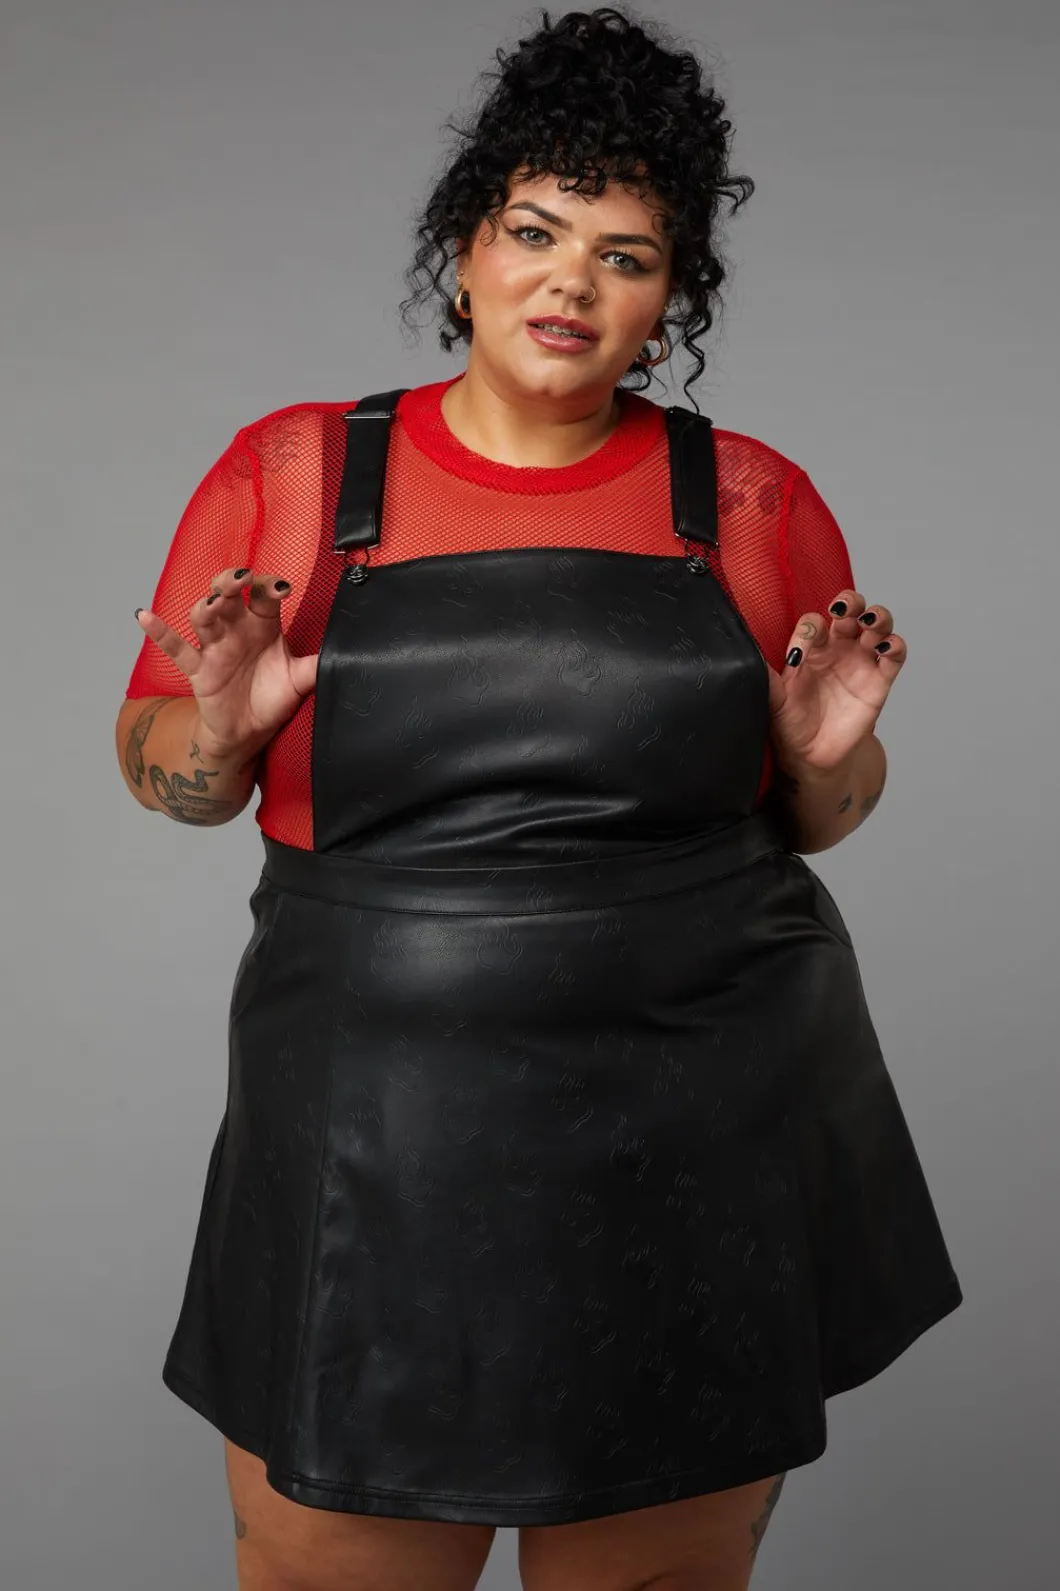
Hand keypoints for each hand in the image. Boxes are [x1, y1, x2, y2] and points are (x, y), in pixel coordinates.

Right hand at [134, 568, 318, 761]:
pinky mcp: (198, 669)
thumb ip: (319, 662)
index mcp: (263, 624)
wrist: (250, 733)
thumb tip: (350, 650)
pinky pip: (175, 648)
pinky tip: (143, 616)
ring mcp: (215, 646)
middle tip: (242, 577)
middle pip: (229, 593)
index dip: (270, 587)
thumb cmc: (273, 698)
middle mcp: (237, 628)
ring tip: (214, 601)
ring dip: (207, 604)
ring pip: (204, 616)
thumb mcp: (302, 680)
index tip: (282, 588)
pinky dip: (159, 633)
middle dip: (233, 582)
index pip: (264, 595)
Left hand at [766, 589, 905, 772]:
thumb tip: (745, 654)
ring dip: (877, 617)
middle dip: (850, 602)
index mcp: (811, 650)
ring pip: (876, 626)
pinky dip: (895, 645)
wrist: (813, 756)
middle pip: (849, 612)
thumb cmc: (791, 724)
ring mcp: (860, 662)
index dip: (811, 628)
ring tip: (870, 620)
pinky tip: (886, 647)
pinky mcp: (879, 680)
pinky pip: (894, 656)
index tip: (803, 647)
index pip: (814, 624)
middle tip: (844, 607)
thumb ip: (765, 677)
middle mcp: (837, 649)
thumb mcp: (774, 700)